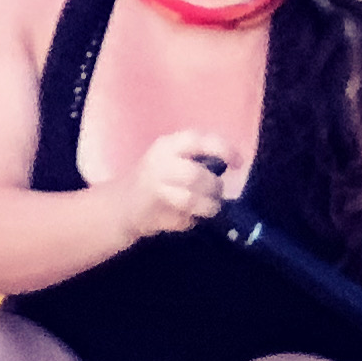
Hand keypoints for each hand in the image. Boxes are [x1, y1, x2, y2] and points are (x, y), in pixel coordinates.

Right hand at [119, 131, 234, 240]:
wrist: (123, 205)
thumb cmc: (157, 181)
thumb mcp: (175, 160)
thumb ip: (199, 159)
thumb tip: (231, 164)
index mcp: (169, 145)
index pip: (199, 140)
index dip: (223, 150)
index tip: (238, 163)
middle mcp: (160, 163)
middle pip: (196, 175)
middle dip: (213, 188)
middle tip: (217, 195)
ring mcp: (155, 187)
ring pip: (191, 199)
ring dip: (207, 207)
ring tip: (208, 208)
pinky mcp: (153, 211)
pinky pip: (184, 217)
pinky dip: (191, 220)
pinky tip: (186, 217)